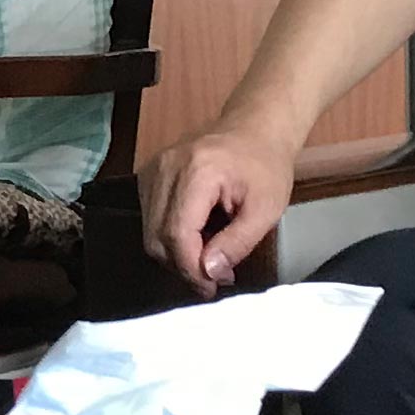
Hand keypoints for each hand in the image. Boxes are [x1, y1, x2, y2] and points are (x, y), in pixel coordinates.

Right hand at [142, 119, 297, 295]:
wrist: (255, 128)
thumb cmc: (265, 165)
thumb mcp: (266, 210)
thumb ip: (237, 244)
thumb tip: (209, 272)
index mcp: (197, 172)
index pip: (177, 234)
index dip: (192, 269)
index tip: (213, 286)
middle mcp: (166, 168)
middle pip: (157, 237)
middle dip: (184, 266)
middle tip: (215, 276)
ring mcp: (152, 170)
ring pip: (149, 233)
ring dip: (176, 254)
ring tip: (209, 254)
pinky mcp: (148, 176)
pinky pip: (149, 220)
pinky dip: (169, 237)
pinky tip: (196, 235)